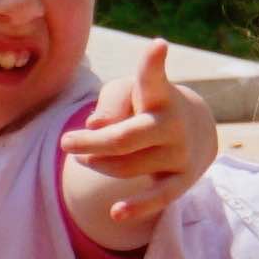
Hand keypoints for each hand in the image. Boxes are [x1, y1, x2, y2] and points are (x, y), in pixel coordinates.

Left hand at [56, 43, 215, 244]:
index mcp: (159, 95)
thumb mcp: (126, 94)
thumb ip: (110, 104)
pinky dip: (138, 206)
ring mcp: (180, 153)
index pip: (152, 79)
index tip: (157, 46)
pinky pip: (158, 197)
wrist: (193, 132)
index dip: (153, 63)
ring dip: (96, 163)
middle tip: (65, 142)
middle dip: (90, 143)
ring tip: (85, 157)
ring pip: (123, 166)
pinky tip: (116, 212)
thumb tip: (96, 127)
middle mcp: (173, 124)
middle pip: (123, 138)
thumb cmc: (145, 106)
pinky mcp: (183, 179)